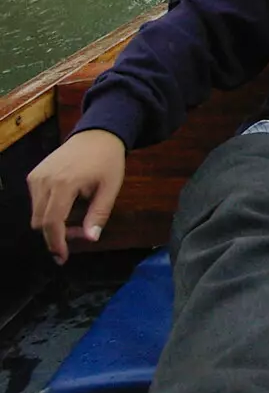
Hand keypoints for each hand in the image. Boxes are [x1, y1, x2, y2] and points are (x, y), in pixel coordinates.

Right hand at [28, 129, 126, 263]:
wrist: (97, 135)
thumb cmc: (108, 161)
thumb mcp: (111, 187)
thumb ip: (99, 214)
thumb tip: (91, 238)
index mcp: (64, 184)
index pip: (52, 222)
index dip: (56, 243)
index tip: (62, 257)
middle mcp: (44, 181)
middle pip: (40, 222)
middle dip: (58, 235)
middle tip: (81, 233)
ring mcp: (36, 177)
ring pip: (36, 214)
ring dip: (53, 224)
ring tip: (78, 218)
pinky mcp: (33, 175)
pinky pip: (36, 203)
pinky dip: (48, 211)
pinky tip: (68, 206)